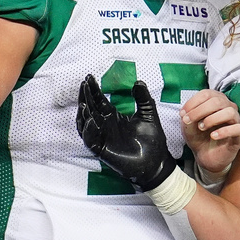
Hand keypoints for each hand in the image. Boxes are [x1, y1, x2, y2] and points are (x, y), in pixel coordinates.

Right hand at [76, 74, 175, 190]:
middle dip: (86, 97)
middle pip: (91, 109)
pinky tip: (90, 121)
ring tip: (83, 102)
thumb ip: (143, 99)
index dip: (94, 90)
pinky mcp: (102, 150)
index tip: (89, 77)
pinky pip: (91, 140)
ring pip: (86, 124)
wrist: (157, 162)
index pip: (100, 101)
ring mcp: (103, 138)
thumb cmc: (152, 140)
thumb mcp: (149, 115)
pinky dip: (88, 131)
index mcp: (114, 117)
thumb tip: (138, 81)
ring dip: (83, 114)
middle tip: (84, 84)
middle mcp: (105, 126)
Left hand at [180, 89, 239, 176]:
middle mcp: (228, 108)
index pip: (207, 94)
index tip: (182, 114)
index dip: (193, 102)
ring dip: (212, 119)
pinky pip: (237, 128)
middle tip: (188, 121)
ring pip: (230, 112)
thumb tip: (187, 111)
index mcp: (216, 101)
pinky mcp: (239, 135)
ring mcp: (235, 121)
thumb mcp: (188, 124)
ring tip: (201, 127)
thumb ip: (188, 115)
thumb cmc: (199, 136)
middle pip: (217, 101)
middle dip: (199, 110)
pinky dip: (224, 131)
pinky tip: (213, 136)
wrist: (205, 155)